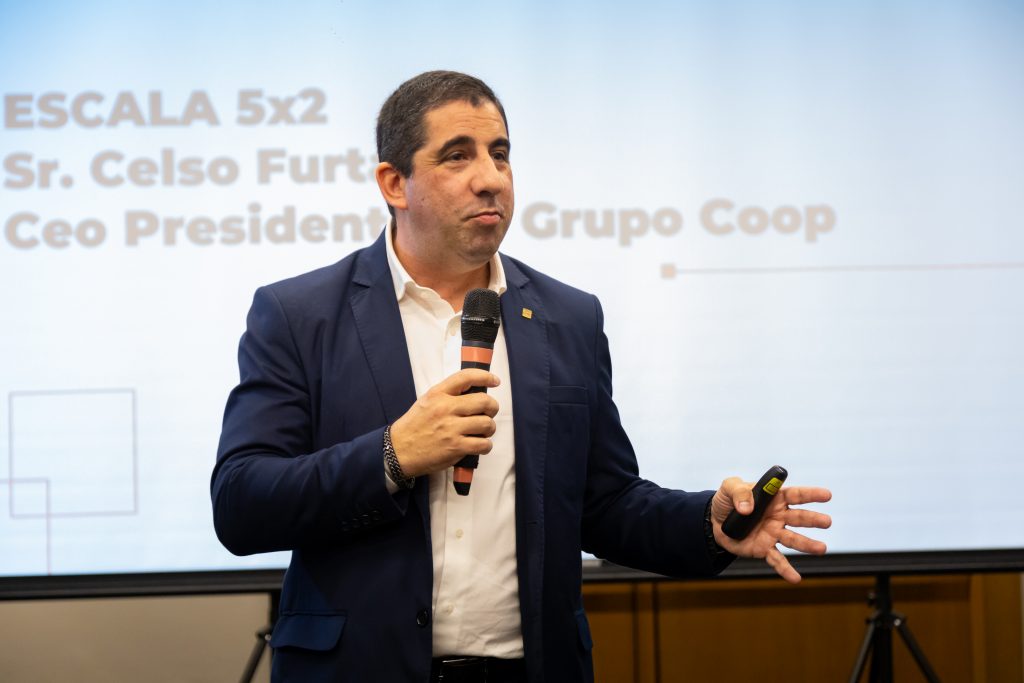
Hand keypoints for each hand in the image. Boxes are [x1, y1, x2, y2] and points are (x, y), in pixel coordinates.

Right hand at [389, 369, 499, 477]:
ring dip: (489, 429)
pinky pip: (484, 444)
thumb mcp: (426, 402)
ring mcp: (451, 428)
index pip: (466, 377)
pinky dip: (486, 445)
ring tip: (482, 432)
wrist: (399, 451)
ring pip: (487, 423)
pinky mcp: (456, 447)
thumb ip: (447, 395)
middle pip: (484, 401)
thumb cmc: (414, 427)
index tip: (494, 381)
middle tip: (488, 413)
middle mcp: (446, 408)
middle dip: (492, 408)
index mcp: (438, 394)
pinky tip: (479, 445)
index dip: (485, 377)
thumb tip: (473, 392)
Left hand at [710, 477, 831, 583]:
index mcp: (774, 498)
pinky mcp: (764, 549)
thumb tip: (747, 508)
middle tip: (827, 522)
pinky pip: (777, 560)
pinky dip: (786, 570)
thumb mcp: (729, 488)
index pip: (795, 495)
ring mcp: (773, 534)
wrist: (714, 521)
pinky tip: (796, 579)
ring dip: (807, 545)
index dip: (811, 494)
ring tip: (821, 549)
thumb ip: (739, 492)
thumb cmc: (727, 501)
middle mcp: (779, 516)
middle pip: (799, 517)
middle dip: (813, 519)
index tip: (827, 495)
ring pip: (793, 540)